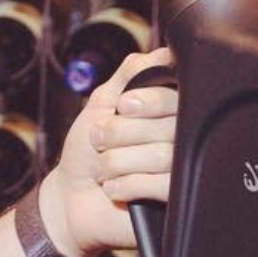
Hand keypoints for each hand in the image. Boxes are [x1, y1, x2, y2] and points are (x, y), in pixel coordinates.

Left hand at [38, 48, 177, 256]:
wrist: (73, 200)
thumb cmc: (87, 151)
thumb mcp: (103, 102)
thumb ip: (132, 75)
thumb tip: (165, 53)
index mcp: (170, 115)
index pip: (181, 95)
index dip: (150, 99)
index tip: (122, 106)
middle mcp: (183, 142)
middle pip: (172, 125)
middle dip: (123, 131)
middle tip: (98, 141)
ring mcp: (184, 174)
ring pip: (165, 155)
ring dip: (119, 160)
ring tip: (102, 168)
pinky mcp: (177, 203)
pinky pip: (164, 186)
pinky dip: (128, 184)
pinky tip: (113, 188)